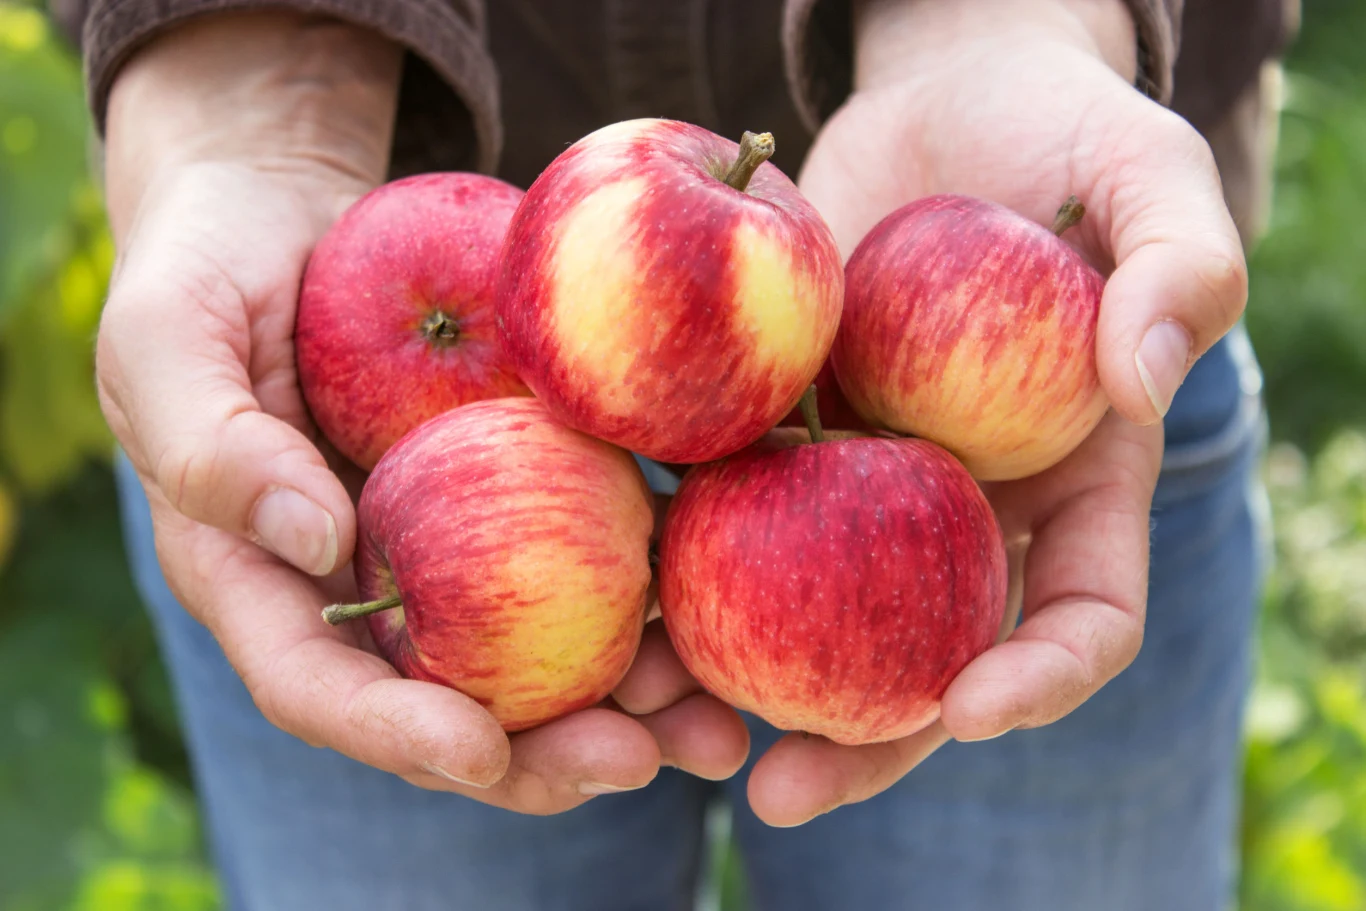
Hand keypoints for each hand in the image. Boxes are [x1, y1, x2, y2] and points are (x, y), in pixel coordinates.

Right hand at [97, 12, 747, 812]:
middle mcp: (362, 589)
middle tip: (643, 759)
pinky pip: (583, 561)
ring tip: (712, 723)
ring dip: (626, 702)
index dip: (398, 734)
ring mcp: (443, 551)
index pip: (321, 687)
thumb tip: (321, 544)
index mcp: (263, 584)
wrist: (287, 212)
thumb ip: (213, 445)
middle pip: (451, 703)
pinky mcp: (514, 500)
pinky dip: (650, 598)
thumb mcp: (168, 337)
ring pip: (535, 656)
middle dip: (545, 752)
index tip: (480, 753)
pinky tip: (714, 607)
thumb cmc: (207, 271)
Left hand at [735, 0, 1244, 824]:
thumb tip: (1146, 370)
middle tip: (779, 793)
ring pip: (805, 611)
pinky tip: (611, 609)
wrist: (943, 104)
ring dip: (732, 682)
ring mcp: (862, 480)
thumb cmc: (1063, 133)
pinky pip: (723, 511)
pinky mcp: (775, 433)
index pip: (1080, 614)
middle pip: (920, 657)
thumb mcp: (1146, 171)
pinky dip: (669, 566)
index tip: (971, 709)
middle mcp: (963, 509)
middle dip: (856, 740)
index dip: (1038, 677)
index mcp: (1070, 486)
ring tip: (654, 725)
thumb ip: (1179, 262)